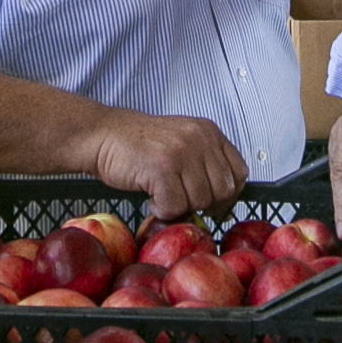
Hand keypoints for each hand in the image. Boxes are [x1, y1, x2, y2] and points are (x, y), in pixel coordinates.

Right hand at [83, 110, 247, 217]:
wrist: (102, 135)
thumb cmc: (138, 145)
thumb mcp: (181, 142)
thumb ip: (204, 164)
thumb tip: (222, 204)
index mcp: (208, 132)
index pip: (240, 171)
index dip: (229, 194)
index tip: (214, 204)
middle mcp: (200, 138)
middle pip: (224, 190)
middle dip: (203, 203)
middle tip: (180, 200)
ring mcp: (182, 152)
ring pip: (200, 201)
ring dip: (179, 207)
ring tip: (160, 194)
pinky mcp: (162, 168)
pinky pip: (175, 207)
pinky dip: (161, 210)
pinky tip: (150, 197)